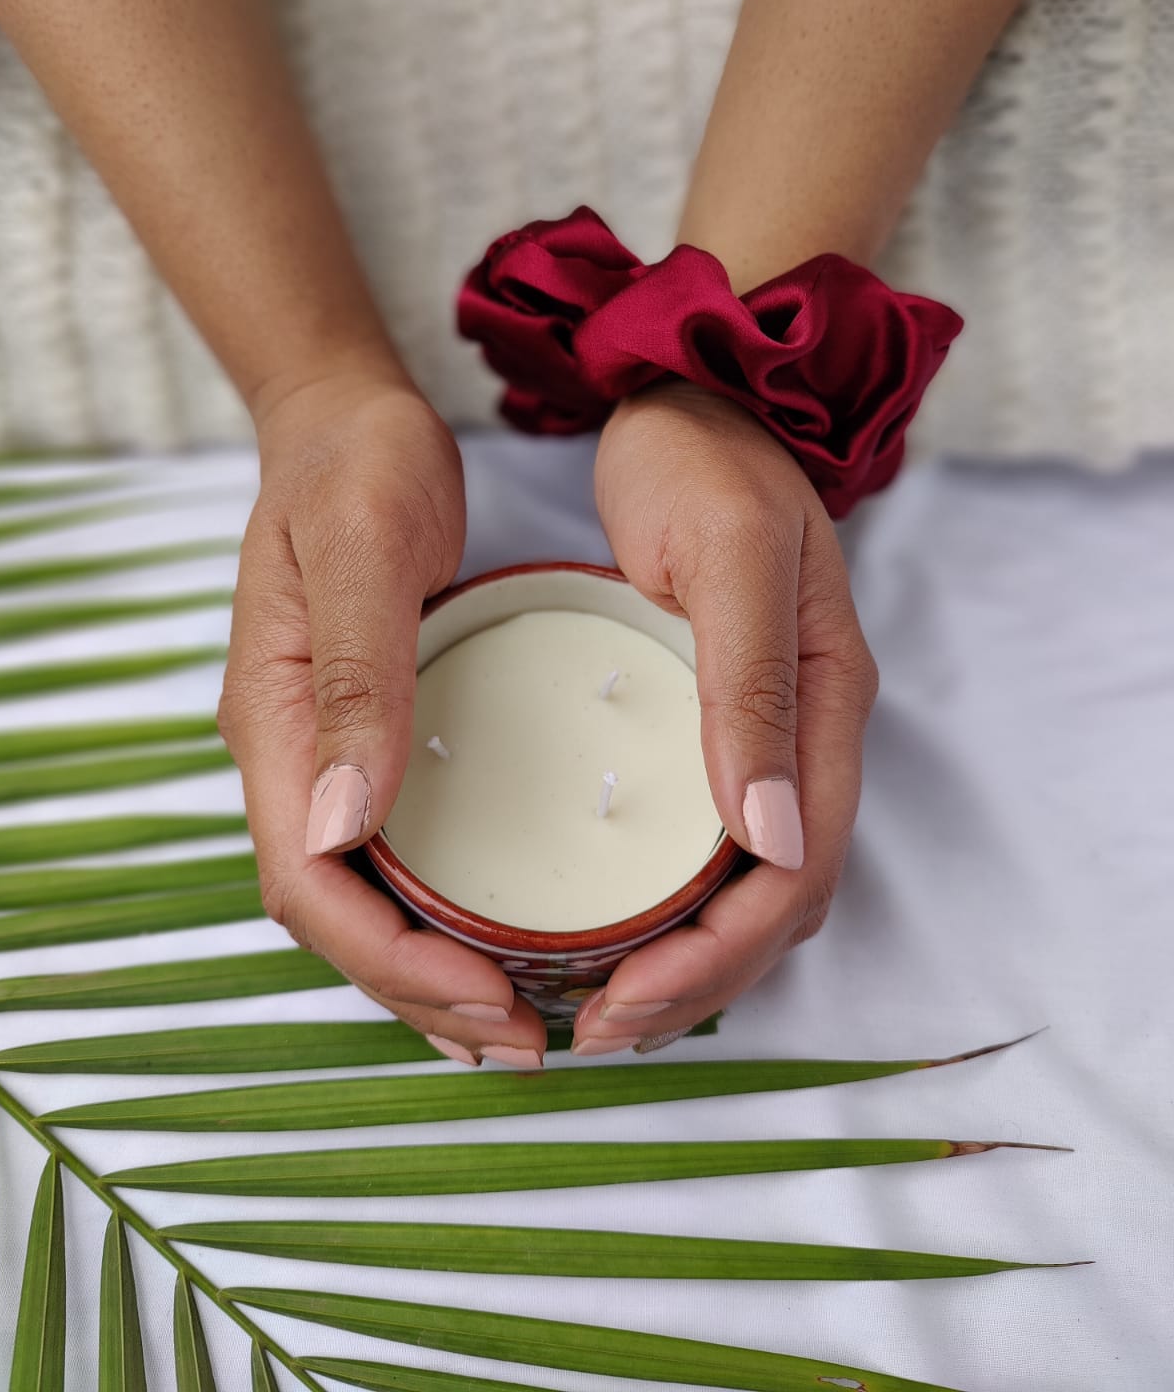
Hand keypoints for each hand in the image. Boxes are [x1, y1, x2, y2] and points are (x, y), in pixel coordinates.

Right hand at [218, 365, 549, 1066]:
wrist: (346, 418)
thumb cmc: (357, 466)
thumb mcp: (365, 551)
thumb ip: (356, 683)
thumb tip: (338, 830)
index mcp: (275, 722)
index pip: (307, 882)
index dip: (387, 958)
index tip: (484, 999)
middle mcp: (289, 755)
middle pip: (334, 914)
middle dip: (419, 991)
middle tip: (524, 1038)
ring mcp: (323, 752)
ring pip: (360, 898)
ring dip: (429, 972)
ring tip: (516, 1024)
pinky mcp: (365, 740)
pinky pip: (389, 855)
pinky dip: (434, 915)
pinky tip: (492, 944)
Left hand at [576, 381, 877, 1053]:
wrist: (692, 391)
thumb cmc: (709, 461)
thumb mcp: (732, 558)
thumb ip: (753, 693)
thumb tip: (773, 842)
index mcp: (825, 707)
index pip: (796, 875)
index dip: (721, 957)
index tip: (629, 1000)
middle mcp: (805, 736)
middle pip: (773, 904)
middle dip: (697, 984)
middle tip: (596, 1029)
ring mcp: (762, 732)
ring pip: (743, 888)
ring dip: (682, 960)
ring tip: (594, 1003)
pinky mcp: (715, 722)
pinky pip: (704, 843)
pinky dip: (664, 904)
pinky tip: (602, 920)